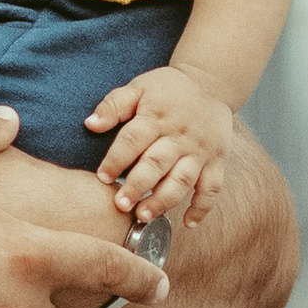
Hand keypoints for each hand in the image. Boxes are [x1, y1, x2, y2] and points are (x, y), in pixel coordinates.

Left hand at [86, 64, 235, 224]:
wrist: (210, 83)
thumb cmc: (167, 90)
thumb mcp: (139, 87)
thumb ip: (114, 105)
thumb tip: (90, 124)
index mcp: (157, 117)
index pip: (133, 139)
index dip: (116, 159)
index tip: (102, 177)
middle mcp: (179, 136)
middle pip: (157, 163)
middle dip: (138, 185)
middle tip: (120, 205)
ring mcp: (200, 151)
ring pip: (182, 179)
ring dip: (164, 200)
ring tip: (144, 216)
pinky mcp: (217, 161)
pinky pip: (213, 187)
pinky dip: (203, 207)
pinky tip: (188, 224)